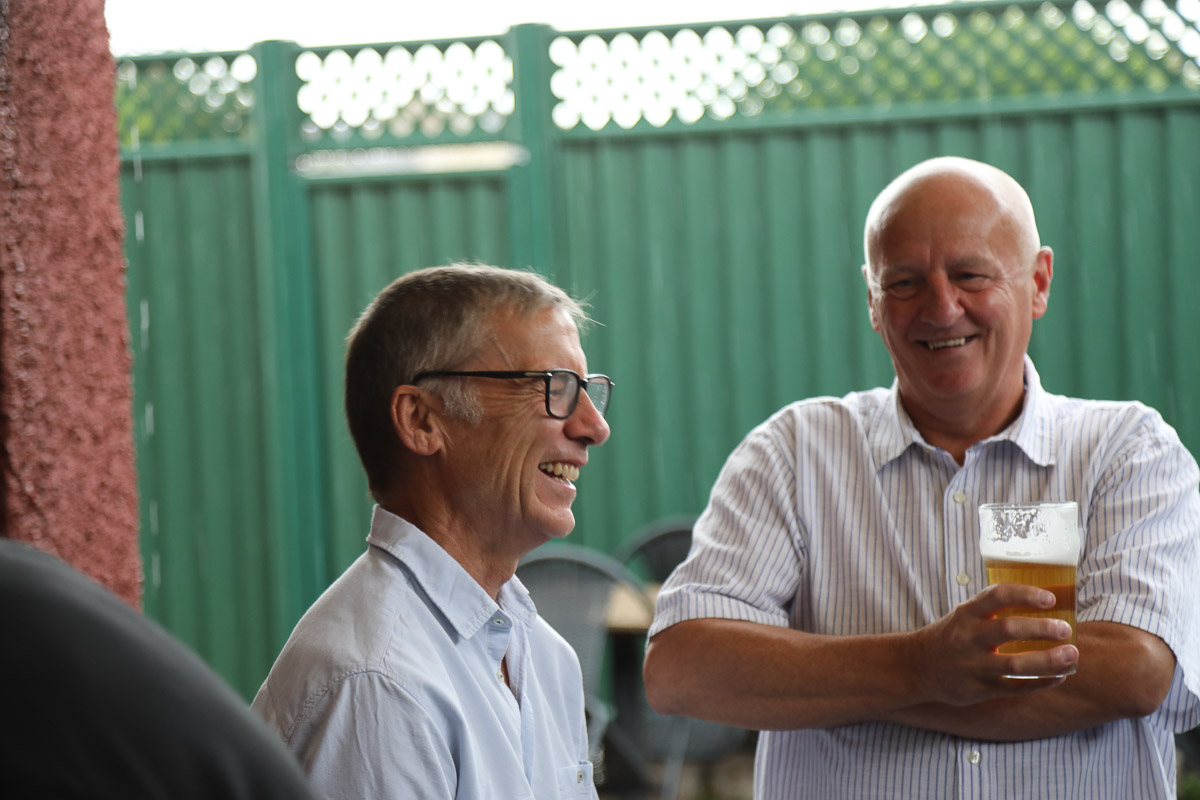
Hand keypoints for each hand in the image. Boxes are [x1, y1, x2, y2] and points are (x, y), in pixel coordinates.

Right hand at [909, 582, 1076, 705]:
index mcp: (967, 613)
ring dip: (1047, 660)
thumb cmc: (954, 636)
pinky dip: (1040, 683)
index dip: (1025, 595)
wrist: (918, 666)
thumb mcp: (966, 615)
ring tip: (1071, 656)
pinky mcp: (978, 689)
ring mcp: (973, 665)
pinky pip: (1014, 688)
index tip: (1050, 598)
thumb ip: (995, 610)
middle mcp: (968, 637)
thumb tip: (1046, 603)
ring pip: (1015, 664)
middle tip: (1065, 629)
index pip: (997, 596)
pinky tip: (1059, 677)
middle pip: (1008, 630)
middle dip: (1041, 629)